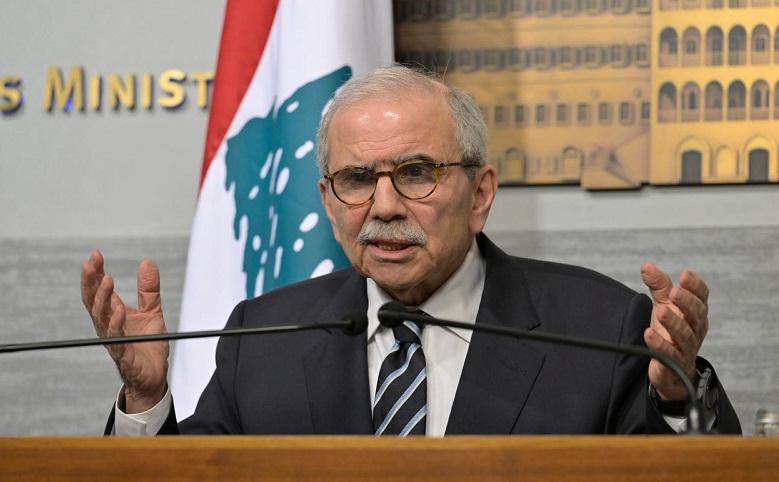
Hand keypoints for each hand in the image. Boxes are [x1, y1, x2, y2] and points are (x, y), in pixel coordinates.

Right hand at [81, 249, 169, 412]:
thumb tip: (147, 262)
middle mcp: (108, 325)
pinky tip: (120, 309)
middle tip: (90, 262)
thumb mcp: (152, 311)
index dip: (96, 273)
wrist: (154, 375)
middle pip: (93, 301)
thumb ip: (148, 289)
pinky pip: (116, 337)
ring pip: (101, 317)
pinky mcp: (123, 353)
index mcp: (112, 314)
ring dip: (102, 298)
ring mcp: (113, 339)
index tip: (95, 254)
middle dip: (90, 281)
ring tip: (107, 279)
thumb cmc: (148, 344)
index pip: (99, 290)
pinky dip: (117, 323)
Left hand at [641, 262, 708, 400]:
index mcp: (695, 312)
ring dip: (673, 323)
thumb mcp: (665, 305)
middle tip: (674, 292)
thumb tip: (646, 266)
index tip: (685, 275)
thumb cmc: (670, 331)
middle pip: (697, 314)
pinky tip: (649, 334)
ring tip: (661, 312)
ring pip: (685, 334)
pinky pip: (670, 354)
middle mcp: (695, 328)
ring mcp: (687, 347)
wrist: (671, 369)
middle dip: (687, 302)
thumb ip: (659, 286)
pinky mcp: (675, 363)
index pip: (702, 297)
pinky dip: (660, 345)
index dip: (696, 286)